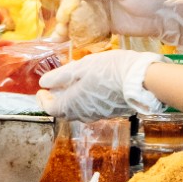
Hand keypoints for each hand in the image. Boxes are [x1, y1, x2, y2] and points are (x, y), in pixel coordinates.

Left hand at [39, 49, 165, 121]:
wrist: (140, 79)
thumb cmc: (108, 69)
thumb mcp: (81, 67)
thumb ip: (60, 76)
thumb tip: (44, 82)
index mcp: (72, 104)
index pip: (50, 108)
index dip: (43, 100)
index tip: (41, 90)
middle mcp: (84, 114)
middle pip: (64, 112)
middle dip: (57, 101)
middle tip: (55, 89)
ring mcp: (99, 114)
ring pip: (79, 112)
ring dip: (72, 102)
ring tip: (73, 88)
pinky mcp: (112, 112)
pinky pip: (93, 110)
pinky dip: (86, 102)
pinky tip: (92, 90)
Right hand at [54, 0, 182, 48]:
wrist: (163, 18)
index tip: (69, 9)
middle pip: (75, 0)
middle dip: (66, 13)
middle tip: (61, 25)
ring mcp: (100, 7)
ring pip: (78, 14)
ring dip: (67, 25)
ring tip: (58, 37)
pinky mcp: (103, 22)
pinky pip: (87, 27)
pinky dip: (77, 33)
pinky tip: (67, 41)